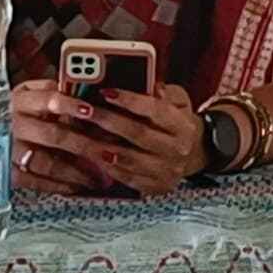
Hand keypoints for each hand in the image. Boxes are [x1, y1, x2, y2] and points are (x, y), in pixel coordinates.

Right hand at [6, 79, 112, 195]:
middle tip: (110, 153)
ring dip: (77, 171)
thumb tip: (93, 99)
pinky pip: (36, 182)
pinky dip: (60, 185)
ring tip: (100, 177)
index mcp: (20, 100)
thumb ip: (54, 93)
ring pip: (47, 162)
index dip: (71, 104)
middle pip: (54, 135)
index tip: (92, 111)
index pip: (48, 98)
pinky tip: (78, 186)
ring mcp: (8, 151)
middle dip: (86, 146)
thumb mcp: (27, 94)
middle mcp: (13, 125)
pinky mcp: (5, 173)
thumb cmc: (13, 112)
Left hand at [40, 83, 210, 199]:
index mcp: (183, 125)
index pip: (155, 110)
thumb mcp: (178, 101)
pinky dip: (107, 167)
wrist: (194, 153)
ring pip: (129, 158)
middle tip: (83, 109)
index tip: (106, 91)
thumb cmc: (177, 122)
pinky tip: (90, 155)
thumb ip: (165, 91)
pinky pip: (127, 178)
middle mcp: (177, 149)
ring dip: (101, 146)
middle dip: (107, 120)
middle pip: (138, 133)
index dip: (130, 100)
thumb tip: (153, 85)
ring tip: (79, 134)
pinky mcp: (155, 187)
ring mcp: (167, 171)